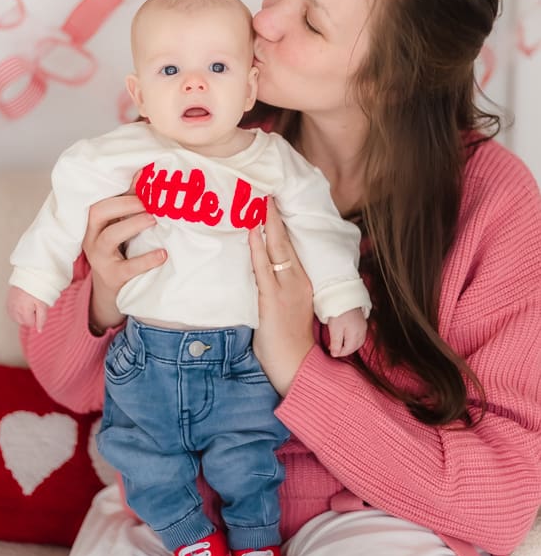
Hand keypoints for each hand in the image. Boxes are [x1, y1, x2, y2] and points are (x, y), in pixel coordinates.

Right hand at [7, 286, 47, 332]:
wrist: (29, 275)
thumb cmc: (37, 289)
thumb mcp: (43, 304)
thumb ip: (42, 318)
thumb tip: (39, 330)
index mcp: (23, 311)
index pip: (30, 324)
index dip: (36, 317)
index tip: (38, 307)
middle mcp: (14, 310)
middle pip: (23, 322)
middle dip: (29, 316)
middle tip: (33, 304)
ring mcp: (9, 306)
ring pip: (17, 318)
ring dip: (23, 313)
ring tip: (27, 302)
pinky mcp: (7, 302)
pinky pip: (12, 312)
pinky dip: (17, 310)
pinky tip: (22, 302)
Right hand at [82, 189, 166, 330]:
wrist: (112, 289)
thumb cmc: (119, 250)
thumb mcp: (120, 225)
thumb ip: (131, 202)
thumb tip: (146, 173)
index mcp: (93, 221)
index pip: (100, 199)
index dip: (121, 188)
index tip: (145, 177)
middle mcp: (91, 237)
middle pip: (97, 212)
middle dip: (124, 203)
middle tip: (149, 202)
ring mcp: (99, 258)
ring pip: (108, 237)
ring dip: (132, 225)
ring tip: (154, 219)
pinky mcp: (112, 277)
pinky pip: (127, 267)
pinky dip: (146, 259)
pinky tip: (163, 254)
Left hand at [248, 198, 314, 395]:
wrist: (295, 363)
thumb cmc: (287, 338)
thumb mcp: (285, 306)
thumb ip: (276, 286)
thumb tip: (258, 267)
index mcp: (302, 281)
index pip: (291, 246)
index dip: (281, 225)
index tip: (272, 204)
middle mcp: (298, 280)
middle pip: (286, 241)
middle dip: (275, 216)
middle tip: (265, 192)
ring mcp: (287, 288)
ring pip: (277, 249)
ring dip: (267, 225)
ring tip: (258, 202)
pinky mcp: (273, 299)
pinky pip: (264, 268)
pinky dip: (258, 248)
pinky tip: (253, 232)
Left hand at [326, 307, 366, 357]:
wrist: (344, 296)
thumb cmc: (339, 312)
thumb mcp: (334, 329)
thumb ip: (336, 343)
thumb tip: (335, 354)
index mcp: (355, 335)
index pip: (349, 349)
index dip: (340, 353)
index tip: (331, 352)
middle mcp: (362, 331)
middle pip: (355, 346)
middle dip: (345, 350)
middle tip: (335, 349)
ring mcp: (363, 326)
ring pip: (358, 341)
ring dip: (350, 345)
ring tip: (339, 343)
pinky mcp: (362, 321)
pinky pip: (359, 335)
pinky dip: (353, 339)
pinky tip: (346, 336)